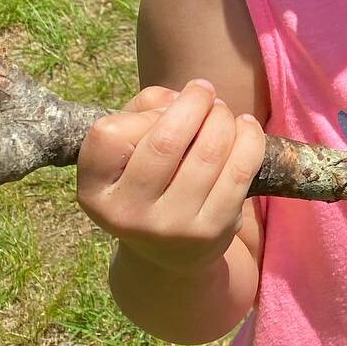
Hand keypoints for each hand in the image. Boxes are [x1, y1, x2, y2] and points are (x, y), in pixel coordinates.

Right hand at [77, 79, 264, 278]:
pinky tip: (246, 127)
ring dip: (224, 118)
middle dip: (195, 103)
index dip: (142, 112)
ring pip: (209, 151)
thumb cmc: (150, 181)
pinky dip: (250, 137)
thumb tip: (183, 97)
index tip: (166, 105)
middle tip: (206, 93)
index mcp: (96, 191)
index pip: (108, 134)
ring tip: (224, 112)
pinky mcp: (212, 229)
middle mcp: (128, 214)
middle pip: (166, 140)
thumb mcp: (130, 150)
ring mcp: (172, 226)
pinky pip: (241, 170)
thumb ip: (145, 109)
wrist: (170, 252)